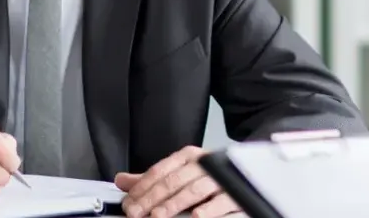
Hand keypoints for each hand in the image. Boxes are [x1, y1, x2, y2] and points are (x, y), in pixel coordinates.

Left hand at [115, 146, 238, 217]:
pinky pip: (222, 202)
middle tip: (137, 213)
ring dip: (175, 204)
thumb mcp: (180, 174)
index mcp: (188, 157)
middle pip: (174, 181)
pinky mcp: (238, 195)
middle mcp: (204, 164)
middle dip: (152, 199)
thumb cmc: (209, 178)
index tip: (128, 203)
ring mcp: (221, 179)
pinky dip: (209, 210)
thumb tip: (121, 181)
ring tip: (159, 216)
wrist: (247, 175)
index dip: (142, 187)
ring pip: (194, 190)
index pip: (160, 171)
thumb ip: (152, 180)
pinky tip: (197, 217)